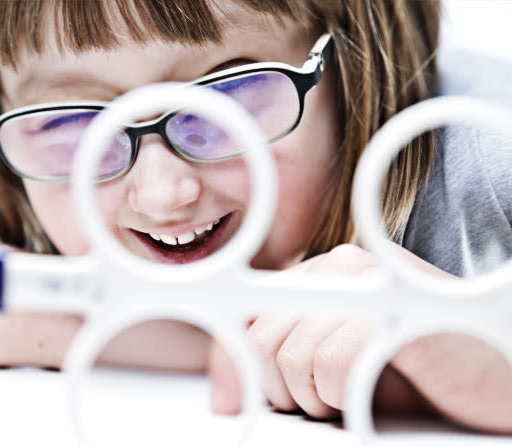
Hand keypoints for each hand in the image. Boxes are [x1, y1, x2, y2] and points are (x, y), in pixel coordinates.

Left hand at [208, 244, 511, 432]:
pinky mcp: (392, 308)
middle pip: (264, 338)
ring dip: (317, 398)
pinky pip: (332, 364)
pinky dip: (347, 397)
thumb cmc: (413, 376)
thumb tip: (224, 398)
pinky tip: (371, 392)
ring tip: (350, 397)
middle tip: (322, 403)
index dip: (237, 366)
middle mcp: (339, 266)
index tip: (236, 402)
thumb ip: (278, 365)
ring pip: (293, 354)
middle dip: (283, 389)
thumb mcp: (330, 368)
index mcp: (319, 274)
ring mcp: (367, 282)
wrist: (493, 376)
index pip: (247, 318)